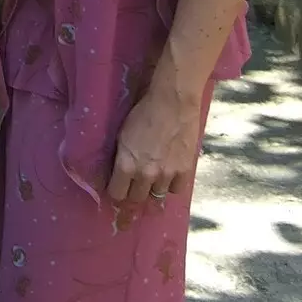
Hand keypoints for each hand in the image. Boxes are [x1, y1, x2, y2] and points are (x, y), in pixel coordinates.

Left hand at [107, 83, 203, 205]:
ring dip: (153, 187)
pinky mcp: (184, 170)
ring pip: (157, 195)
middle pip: (136, 199)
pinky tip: (170, 173)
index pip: (117, 194)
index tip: (118, 187)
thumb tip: (117, 173)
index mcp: (126, 164)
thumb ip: (121, 157)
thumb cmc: (144, 113)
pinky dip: (172, 184)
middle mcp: (145, 174)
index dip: (116, 192)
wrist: (173, 102)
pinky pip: (176, 189)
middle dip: (133, 192)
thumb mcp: (122, 135)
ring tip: (155, 174)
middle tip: (135, 183)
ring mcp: (166, 174)